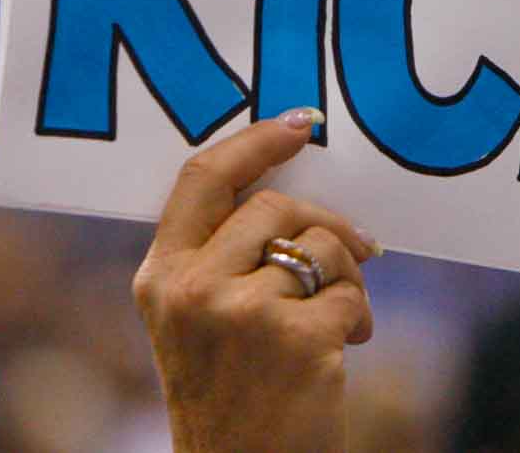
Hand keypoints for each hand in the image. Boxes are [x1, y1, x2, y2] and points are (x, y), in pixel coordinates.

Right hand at [132, 109, 377, 452]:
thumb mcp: (198, 322)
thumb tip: (293, 189)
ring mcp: (240, 312)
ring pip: (321, 245)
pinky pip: (350, 293)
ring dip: (347, 277)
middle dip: (326, 223)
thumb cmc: (233, 396)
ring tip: (340, 320)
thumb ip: (222, 258)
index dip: (255, 141)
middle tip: (359, 248)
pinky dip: (359, 318)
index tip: (300, 123)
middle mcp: (191, 289)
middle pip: (276, 204)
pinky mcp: (294, 337)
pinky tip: (345, 351)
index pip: (202, 178)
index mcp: (160, 277)